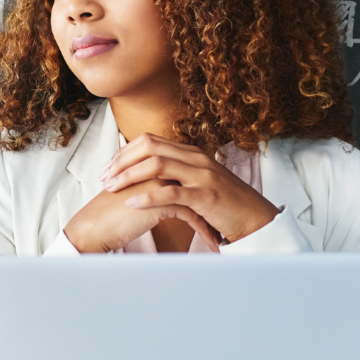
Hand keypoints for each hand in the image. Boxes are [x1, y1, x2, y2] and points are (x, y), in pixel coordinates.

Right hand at [63, 178, 223, 254]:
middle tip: (225, 220)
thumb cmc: (110, 215)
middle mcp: (157, 169)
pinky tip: (210, 242)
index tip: (213, 209)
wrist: (94, 226)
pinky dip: (203, 230)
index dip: (201, 191)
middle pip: (196, 182)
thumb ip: (152, 190)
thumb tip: (170, 197)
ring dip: (211, 218)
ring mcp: (159, 182)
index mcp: (151, 165)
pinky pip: (191, 214)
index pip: (187, 174)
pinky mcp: (159, 201)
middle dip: (213, 203)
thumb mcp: (135, 196)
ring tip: (221, 235)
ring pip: (197, 197)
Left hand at [99, 133, 279, 245]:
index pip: (150, 141)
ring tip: (111, 187)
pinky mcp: (205, 196)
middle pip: (149, 147)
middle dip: (121, 161)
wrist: (255, 219)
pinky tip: (132, 202)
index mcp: (191, 152)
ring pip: (157, 165)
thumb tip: (148, 175)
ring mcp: (201, 175)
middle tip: (103, 176)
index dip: (124, 152)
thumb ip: (177, 174)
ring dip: (129, 175)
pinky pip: (171, 192)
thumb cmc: (224, 204)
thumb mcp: (199, 182)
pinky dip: (148, 196)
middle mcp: (195, 158)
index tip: (108, 167)